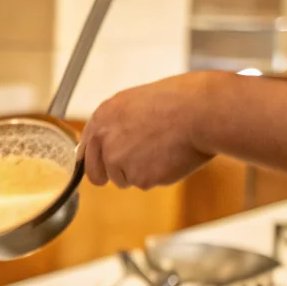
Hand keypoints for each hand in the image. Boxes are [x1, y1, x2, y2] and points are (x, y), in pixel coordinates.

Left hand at [81, 73, 219, 189]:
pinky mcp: (139, 178)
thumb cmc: (177, 101)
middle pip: (97, 174)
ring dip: (141, 172)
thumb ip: (117, 125)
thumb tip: (110, 146)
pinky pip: (147, 183)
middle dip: (112, 175)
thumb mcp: (137, 103)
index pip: (85, 151)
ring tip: (163, 149)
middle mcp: (104, 141)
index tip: (101, 168)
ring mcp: (120, 161)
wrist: (200, 111)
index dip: (96, 161)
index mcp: (102, 117)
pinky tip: (172, 156)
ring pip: (125, 180)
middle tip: (134, 169)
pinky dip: (159, 175)